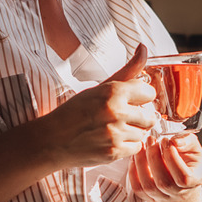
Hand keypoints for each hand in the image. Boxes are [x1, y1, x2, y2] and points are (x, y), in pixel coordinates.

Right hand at [35, 44, 156, 167]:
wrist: (52, 140)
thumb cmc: (74, 112)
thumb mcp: (99, 87)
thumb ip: (127, 70)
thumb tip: (143, 48)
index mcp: (113, 92)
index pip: (149, 92)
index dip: (140, 96)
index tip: (132, 100)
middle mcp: (116, 112)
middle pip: (150, 116)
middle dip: (139, 116)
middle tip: (121, 117)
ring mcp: (115, 134)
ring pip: (144, 133)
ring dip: (132, 131)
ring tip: (113, 129)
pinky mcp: (114, 152)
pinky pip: (136, 147)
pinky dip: (127, 145)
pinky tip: (112, 140)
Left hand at [131, 132, 201, 201]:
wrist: (183, 176)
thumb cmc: (189, 160)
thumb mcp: (194, 148)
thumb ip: (187, 141)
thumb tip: (175, 141)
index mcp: (194, 181)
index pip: (183, 177)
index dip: (172, 159)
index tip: (165, 141)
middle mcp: (179, 193)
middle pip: (163, 182)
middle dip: (154, 158)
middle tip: (151, 140)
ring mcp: (164, 198)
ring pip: (148, 186)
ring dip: (141, 163)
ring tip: (141, 146)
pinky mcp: (150, 197)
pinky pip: (138, 189)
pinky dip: (133, 172)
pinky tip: (135, 158)